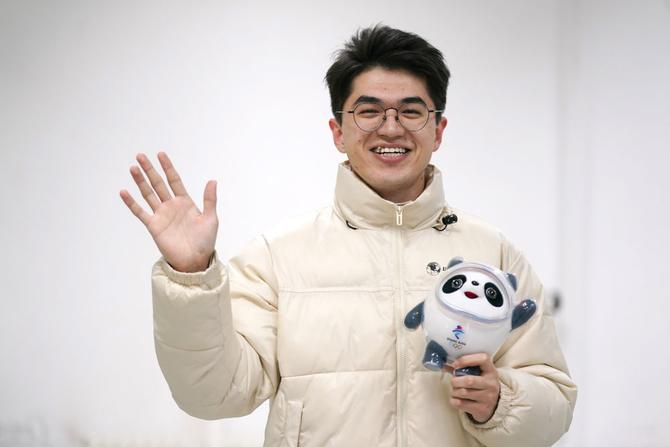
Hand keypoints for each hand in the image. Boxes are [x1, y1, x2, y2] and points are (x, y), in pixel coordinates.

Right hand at [119, 152, 217, 271]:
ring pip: (148, 194)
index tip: (160, 154)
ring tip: (133, 168)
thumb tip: (212, 180)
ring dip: (140, 181)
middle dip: (150, 170)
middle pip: (158, 184)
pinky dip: (131, 202)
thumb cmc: (205, 241)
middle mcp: (171, 206)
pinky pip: (140, 212)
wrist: (195, 260)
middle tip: (140, 156)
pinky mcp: (153, 226)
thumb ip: (209, 200)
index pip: (174, 180)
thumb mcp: (210, 218)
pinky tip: (124, 192)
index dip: (168, 168)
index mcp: (185, 202)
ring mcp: (161, 215)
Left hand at [448, 353, 500, 422]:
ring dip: (454, 391)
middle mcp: (491, 384)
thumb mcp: (479, 374)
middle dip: (456, 380)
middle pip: (469, 380)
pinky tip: (456, 398)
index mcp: (491, 371)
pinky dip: (454, 400)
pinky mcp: (482, 409)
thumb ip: (463, 367)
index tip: (455, 364)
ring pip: (463, 392)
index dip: (466, 360)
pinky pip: (461, 404)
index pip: (483, 359)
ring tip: (455, 390)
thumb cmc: (482, 384)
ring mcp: (488, 398)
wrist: (495, 405)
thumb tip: (444, 364)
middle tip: (453, 381)